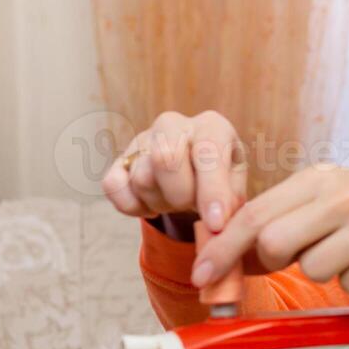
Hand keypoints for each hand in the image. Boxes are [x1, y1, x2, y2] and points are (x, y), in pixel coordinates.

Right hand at [101, 110, 246, 231]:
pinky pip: (113, 185)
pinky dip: (131, 205)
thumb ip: (230, 203)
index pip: (207, 152)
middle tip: (192, 205)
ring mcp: (143, 140)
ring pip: (141, 178)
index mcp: (211, 126)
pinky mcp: (120, 160)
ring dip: (161, 202)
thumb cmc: (219, 180)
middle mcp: (174, 124)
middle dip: (180, 195)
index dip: (211, 190)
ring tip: (176, 200)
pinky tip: (152, 205)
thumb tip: (216, 224)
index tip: (215, 223)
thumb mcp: (235, 187)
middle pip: (165, 158)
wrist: (192, 173)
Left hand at [192, 164, 348, 294]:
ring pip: (313, 269)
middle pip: (274, 244)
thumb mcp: (333, 195)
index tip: (204, 272)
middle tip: (302, 253)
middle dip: (276, 260)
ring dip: (325, 270)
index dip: (223, 247)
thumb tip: (231, 251)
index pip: (254, 213)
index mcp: (320, 179)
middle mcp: (344, 197)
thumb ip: (286, 215)